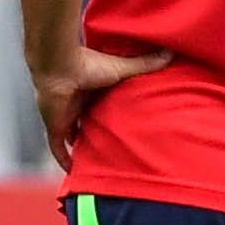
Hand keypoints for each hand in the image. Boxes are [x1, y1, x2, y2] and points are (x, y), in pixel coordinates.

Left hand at [27, 35, 167, 157]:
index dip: (109, 117)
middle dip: (96, 135)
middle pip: (87, 123)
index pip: (101, 107)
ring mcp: (64, 116)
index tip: (122, 127)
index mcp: (91, 90)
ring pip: (73, 137)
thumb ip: (144, 64)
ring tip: (96, 164)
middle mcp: (76, 104)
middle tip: (112, 150)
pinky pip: (57, 148)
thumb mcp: (121, 68)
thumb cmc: (88, 63)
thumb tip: (169, 53)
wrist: (60, 66)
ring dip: (81, 148)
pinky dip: (64, 160)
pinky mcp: (55, 126)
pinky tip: (73, 172)